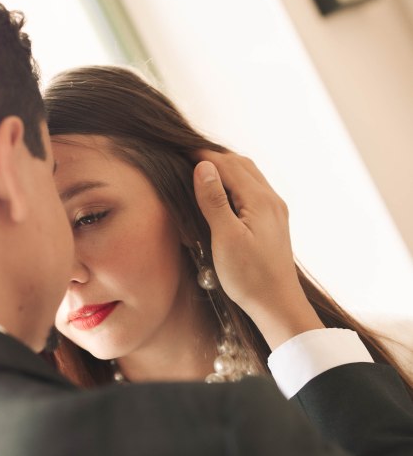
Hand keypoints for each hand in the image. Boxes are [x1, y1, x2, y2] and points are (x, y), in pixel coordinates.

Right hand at [192, 150, 322, 349]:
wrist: (278, 304)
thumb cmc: (249, 276)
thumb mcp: (225, 238)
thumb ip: (214, 200)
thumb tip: (203, 166)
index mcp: (259, 200)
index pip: (227, 165)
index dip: (202, 156)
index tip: (178, 151)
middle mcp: (271, 200)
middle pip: (241, 164)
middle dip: (215, 157)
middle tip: (187, 156)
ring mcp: (275, 210)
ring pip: (250, 175)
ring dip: (227, 167)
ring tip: (203, 169)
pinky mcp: (274, 222)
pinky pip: (254, 189)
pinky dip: (236, 181)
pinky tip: (225, 191)